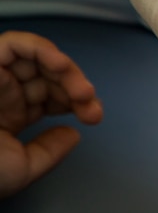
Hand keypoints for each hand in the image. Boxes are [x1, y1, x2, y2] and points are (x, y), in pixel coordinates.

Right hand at [0, 32, 102, 198]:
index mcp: (7, 113)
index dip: (74, 100)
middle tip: (92, 105)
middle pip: (47, 75)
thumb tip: (73, 135)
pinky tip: (61, 65)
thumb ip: (49, 151)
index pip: (48, 96)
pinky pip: (13, 44)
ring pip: (36, 57)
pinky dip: (41, 48)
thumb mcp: (21, 168)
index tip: (93, 115)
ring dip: (65, 68)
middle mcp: (1, 92)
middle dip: (75, 86)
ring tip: (82, 90)